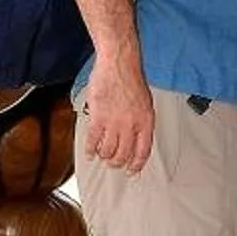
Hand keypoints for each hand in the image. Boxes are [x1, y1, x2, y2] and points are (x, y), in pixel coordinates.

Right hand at [82, 55, 154, 172]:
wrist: (119, 64)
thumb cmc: (131, 79)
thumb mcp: (145, 103)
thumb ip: (141, 122)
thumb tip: (137, 138)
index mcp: (146, 122)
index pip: (143, 151)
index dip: (137, 165)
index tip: (132, 171)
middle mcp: (131, 125)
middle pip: (124, 155)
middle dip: (118, 163)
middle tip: (113, 164)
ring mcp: (114, 123)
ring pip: (108, 151)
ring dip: (104, 156)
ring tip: (102, 156)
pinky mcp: (98, 118)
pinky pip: (93, 140)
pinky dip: (90, 149)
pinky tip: (90, 152)